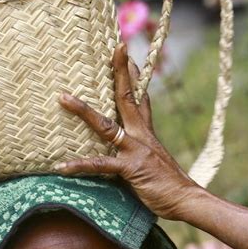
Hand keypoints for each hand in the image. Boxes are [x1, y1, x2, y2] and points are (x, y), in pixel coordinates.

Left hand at [56, 43, 200, 220]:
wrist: (186, 200)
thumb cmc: (166, 187)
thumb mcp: (149, 164)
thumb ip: (132, 155)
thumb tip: (115, 154)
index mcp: (146, 133)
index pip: (140, 97)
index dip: (133, 75)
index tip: (125, 53)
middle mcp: (141, 136)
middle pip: (127, 97)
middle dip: (119, 72)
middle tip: (114, 47)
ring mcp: (136, 150)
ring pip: (105, 125)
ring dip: (83, 111)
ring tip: (63, 98)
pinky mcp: (131, 168)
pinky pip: (100, 165)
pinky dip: (79, 165)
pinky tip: (61, 166)